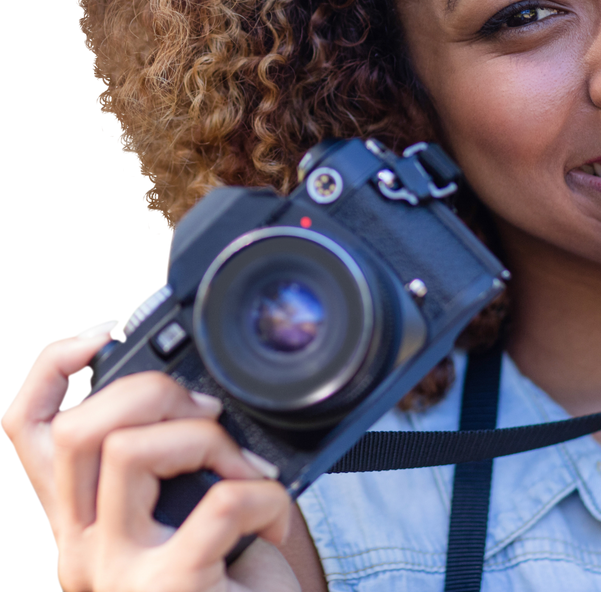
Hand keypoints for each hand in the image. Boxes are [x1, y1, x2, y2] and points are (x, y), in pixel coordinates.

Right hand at [2, 320, 300, 591]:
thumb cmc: (225, 579)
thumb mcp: (181, 511)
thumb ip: (164, 462)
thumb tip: (193, 389)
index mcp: (78, 520)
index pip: (24, 428)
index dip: (51, 365)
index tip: (104, 332)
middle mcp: (77, 549)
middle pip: (76, 428)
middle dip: (152, 391)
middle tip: (209, 414)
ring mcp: (116, 574)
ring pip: (132, 450)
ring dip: (211, 440)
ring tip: (246, 473)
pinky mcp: (167, 588)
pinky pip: (219, 500)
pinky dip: (265, 494)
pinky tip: (276, 518)